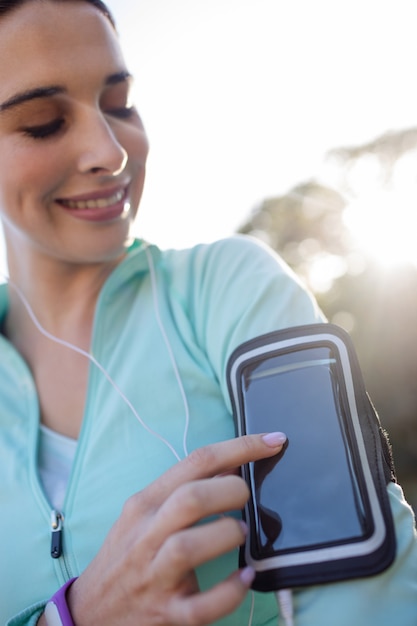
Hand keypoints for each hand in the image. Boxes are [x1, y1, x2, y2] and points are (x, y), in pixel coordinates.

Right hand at [63, 432, 285, 625]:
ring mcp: (154, 575)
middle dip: (232, 491)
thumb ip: (183, 490)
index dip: (240, 447)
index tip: (273, 441)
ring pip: (189, 547)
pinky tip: (245, 578)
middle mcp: (147, 534)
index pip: (196, 462)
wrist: (92, 611)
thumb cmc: (127, 553)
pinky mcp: (166, 613)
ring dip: (227, 534)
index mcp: (145, 503)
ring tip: (241, 533)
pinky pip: (201, 605)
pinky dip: (229, 591)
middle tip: (247, 497)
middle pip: (191, 499)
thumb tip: (233, 466)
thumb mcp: (145, 513)